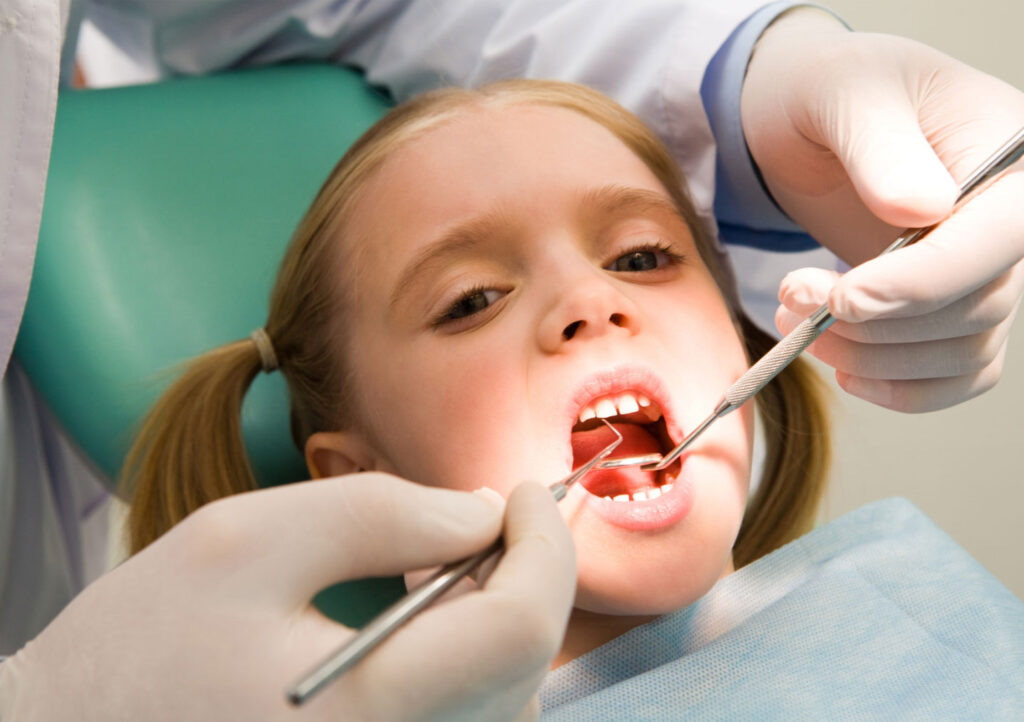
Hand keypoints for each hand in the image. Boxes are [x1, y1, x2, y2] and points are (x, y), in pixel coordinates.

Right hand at [0, 476, 574, 720]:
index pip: (519, 629)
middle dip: (521, 577)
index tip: (525, 492)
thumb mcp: (246, 542)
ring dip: (495, 622)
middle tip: (481, 520)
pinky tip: (417, 630)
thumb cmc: (141, 650)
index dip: (542, 547)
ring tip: (438, 573)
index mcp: (366, 716)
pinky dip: (466, 665)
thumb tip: (484, 512)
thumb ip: (379, 514)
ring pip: (505, 702)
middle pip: (523, 670)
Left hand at [742, 8, 1023, 411]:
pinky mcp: (950, 305)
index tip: (843, 298)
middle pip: (977, 307)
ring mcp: (984, 269)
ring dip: (870, 357)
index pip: (1000, 239)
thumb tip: (922, 208)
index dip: (921, 283)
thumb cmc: (833, 92)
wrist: (811, 121)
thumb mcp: (847, 94)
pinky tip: (844, 368)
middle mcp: (1010, 222)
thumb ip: (881, 146)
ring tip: (796, 317)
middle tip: (793, 298)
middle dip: (874, 322)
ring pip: (960, 351)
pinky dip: (900, 388)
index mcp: (1010, 158)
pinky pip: (956, 373)